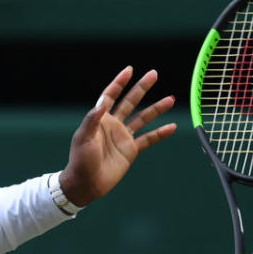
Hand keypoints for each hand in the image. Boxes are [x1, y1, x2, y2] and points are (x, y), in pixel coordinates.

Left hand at [59, 67, 175, 205]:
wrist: (86, 183)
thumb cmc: (80, 160)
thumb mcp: (83, 138)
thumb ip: (93, 119)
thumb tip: (103, 102)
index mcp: (100, 119)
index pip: (110, 96)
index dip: (119, 83)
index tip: (129, 70)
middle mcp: (113, 125)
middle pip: (130, 102)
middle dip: (142, 88)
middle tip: (154, 74)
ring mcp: (123, 137)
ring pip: (143, 118)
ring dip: (156, 109)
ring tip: (171, 99)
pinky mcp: (131, 150)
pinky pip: (148, 139)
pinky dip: (160, 133)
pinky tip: (172, 127)